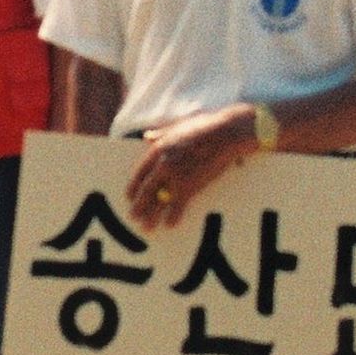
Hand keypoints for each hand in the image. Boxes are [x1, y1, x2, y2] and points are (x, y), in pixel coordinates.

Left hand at [123, 106, 262, 232]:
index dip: (134, 187)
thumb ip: (160, 134)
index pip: (140, 172)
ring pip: (158, 201)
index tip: (130, 197)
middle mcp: (163, 165)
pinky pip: (178, 206)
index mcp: (158, 149)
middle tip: (133, 217)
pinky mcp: (190, 186)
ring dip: (151, 216)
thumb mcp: (176, 127)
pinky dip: (173, 216)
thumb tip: (147, 136)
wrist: (225, 134)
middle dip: (139, 205)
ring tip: (147, 227)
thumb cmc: (204, 126)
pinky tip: (169, 225)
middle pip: (146, 190)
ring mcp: (175, 177)